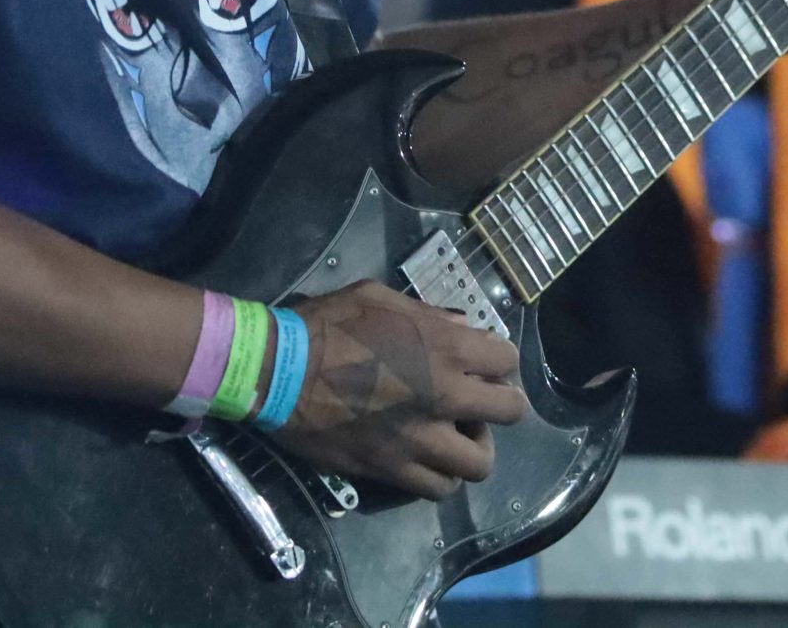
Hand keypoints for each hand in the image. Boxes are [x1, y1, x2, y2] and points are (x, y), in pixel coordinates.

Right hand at [268, 281, 528, 499]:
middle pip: (510, 412)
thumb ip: (427, 314)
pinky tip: (425, 458)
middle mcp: (443, 396)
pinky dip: (439, 476)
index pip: (507, 358)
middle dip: (500, 403)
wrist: (277, 373)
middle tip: (476, 401)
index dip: (498, 359)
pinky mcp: (392, 470)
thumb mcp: (378, 298)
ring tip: (453, 436)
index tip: (482, 361)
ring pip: (479, 464)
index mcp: (443, 347)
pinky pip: (437, 489)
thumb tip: (461, 327)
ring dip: (472, 448)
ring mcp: (419, 439)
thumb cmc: (326, 325)